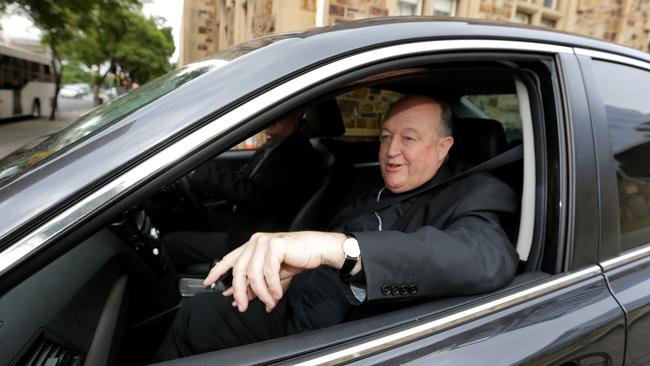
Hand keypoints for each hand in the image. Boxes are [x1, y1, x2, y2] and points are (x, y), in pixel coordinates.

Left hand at [203, 231, 346, 312]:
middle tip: (243, 307)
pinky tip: (277, 294)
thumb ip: (256, 286)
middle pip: (239, 270)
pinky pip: (268, 272)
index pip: (229, 259)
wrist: (317, 249)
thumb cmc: (297, 259)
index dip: (217, 271)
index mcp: (252, 247)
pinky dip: (272, 286)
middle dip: (239, 292)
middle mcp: (255, 242)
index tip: (208, 283)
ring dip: (260, 293)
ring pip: (253, 274)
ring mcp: (264, 242)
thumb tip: (242, 300)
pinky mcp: (276, 245)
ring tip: (269, 302)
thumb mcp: (273, 277)